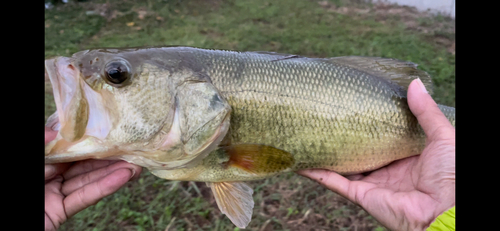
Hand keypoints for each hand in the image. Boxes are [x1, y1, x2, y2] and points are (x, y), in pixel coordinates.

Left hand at [44, 127, 142, 230]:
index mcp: (43, 159)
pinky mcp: (60, 212)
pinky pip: (83, 197)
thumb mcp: (29, 161)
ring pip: (88, 180)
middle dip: (110, 158)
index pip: (69, 147)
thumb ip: (40, 146)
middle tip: (134, 150)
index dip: (91, 140)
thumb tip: (56, 129)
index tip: (112, 133)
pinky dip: (104, 188)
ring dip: (113, 172)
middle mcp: (50, 174)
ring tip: (136, 165)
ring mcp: (56, 194)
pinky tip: (123, 178)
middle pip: (84, 164)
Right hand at [298, 79, 454, 230]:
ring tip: (308, 137)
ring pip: (343, 167)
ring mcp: (373, 184)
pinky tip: (301, 161)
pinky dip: (317, 173)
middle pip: (360, 152)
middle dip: (344, 139)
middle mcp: (388, 170)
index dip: (369, 125)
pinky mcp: (362, 196)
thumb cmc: (451, 175)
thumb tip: (413, 83)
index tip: (354, 108)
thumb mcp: (443, 136)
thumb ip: (426, 111)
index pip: (383, 139)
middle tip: (326, 118)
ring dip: (326, 155)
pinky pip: (335, 183)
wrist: (445, 211)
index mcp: (407, 157)